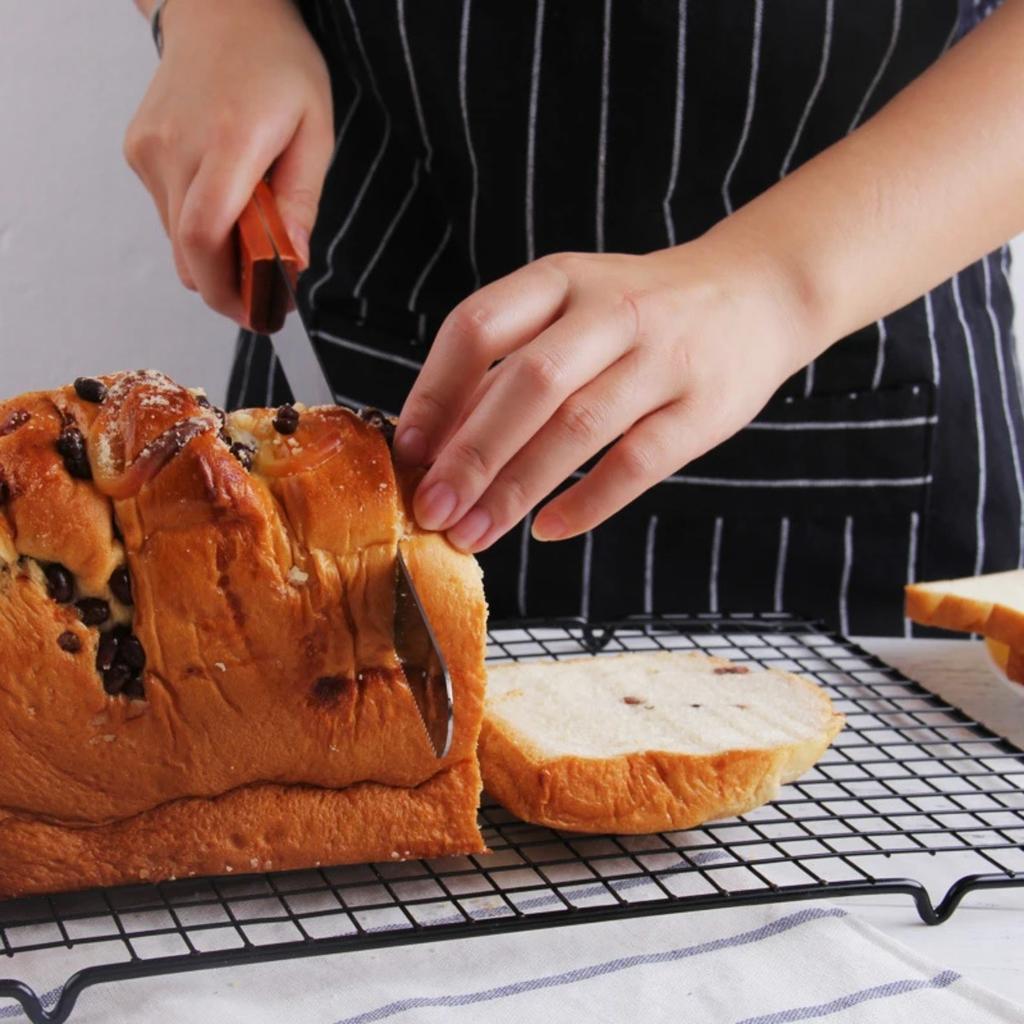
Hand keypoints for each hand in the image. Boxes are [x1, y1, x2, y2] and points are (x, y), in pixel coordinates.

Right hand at [124, 0, 332, 324]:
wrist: (221, 11)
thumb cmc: (278, 64)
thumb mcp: (315, 129)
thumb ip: (302, 199)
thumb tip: (293, 260)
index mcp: (228, 139)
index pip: (205, 236)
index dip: (227, 290)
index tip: (257, 313)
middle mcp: (177, 145)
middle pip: (188, 253)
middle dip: (226, 288)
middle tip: (263, 297)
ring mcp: (149, 149)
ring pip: (176, 241)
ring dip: (214, 257)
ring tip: (252, 244)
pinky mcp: (137, 151)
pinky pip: (167, 215)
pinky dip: (197, 228)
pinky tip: (225, 203)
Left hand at [394, 242, 814, 550]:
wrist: (755, 294)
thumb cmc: (639, 313)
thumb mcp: (572, 307)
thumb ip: (510, 361)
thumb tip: (435, 441)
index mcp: (561, 281)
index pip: (479, 326)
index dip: (435, 392)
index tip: (408, 451)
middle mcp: (610, 311)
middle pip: (527, 383)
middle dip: (471, 454)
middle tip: (432, 509)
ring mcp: (663, 358)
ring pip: (578, 427)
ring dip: (518, 488)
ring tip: (475, 532)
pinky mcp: (703, 407)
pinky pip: (638, 463)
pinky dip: (587, 502)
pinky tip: (549, 529)